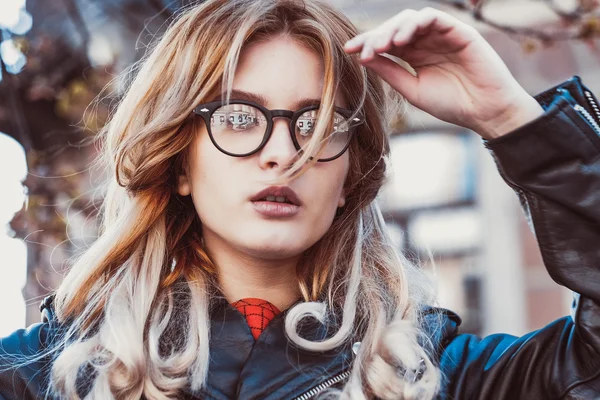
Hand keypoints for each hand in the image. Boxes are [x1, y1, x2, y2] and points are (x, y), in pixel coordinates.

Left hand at [344, 8, 543, 138]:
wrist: (484, 111)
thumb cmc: (452, 104)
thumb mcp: (412, 89)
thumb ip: (390, 71)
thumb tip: (363, 58)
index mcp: (415, 55)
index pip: (387, 42)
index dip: (367, 43)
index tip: (348, 50)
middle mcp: (427, 42)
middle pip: (395, 28)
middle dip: (376, 36)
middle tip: (363, 50)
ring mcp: (442, 35)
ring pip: (411, 19)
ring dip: (392, 29)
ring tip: (382, 46)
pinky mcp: (459, 31)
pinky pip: (434, 17)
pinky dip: (415, 24)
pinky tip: (402, 40)